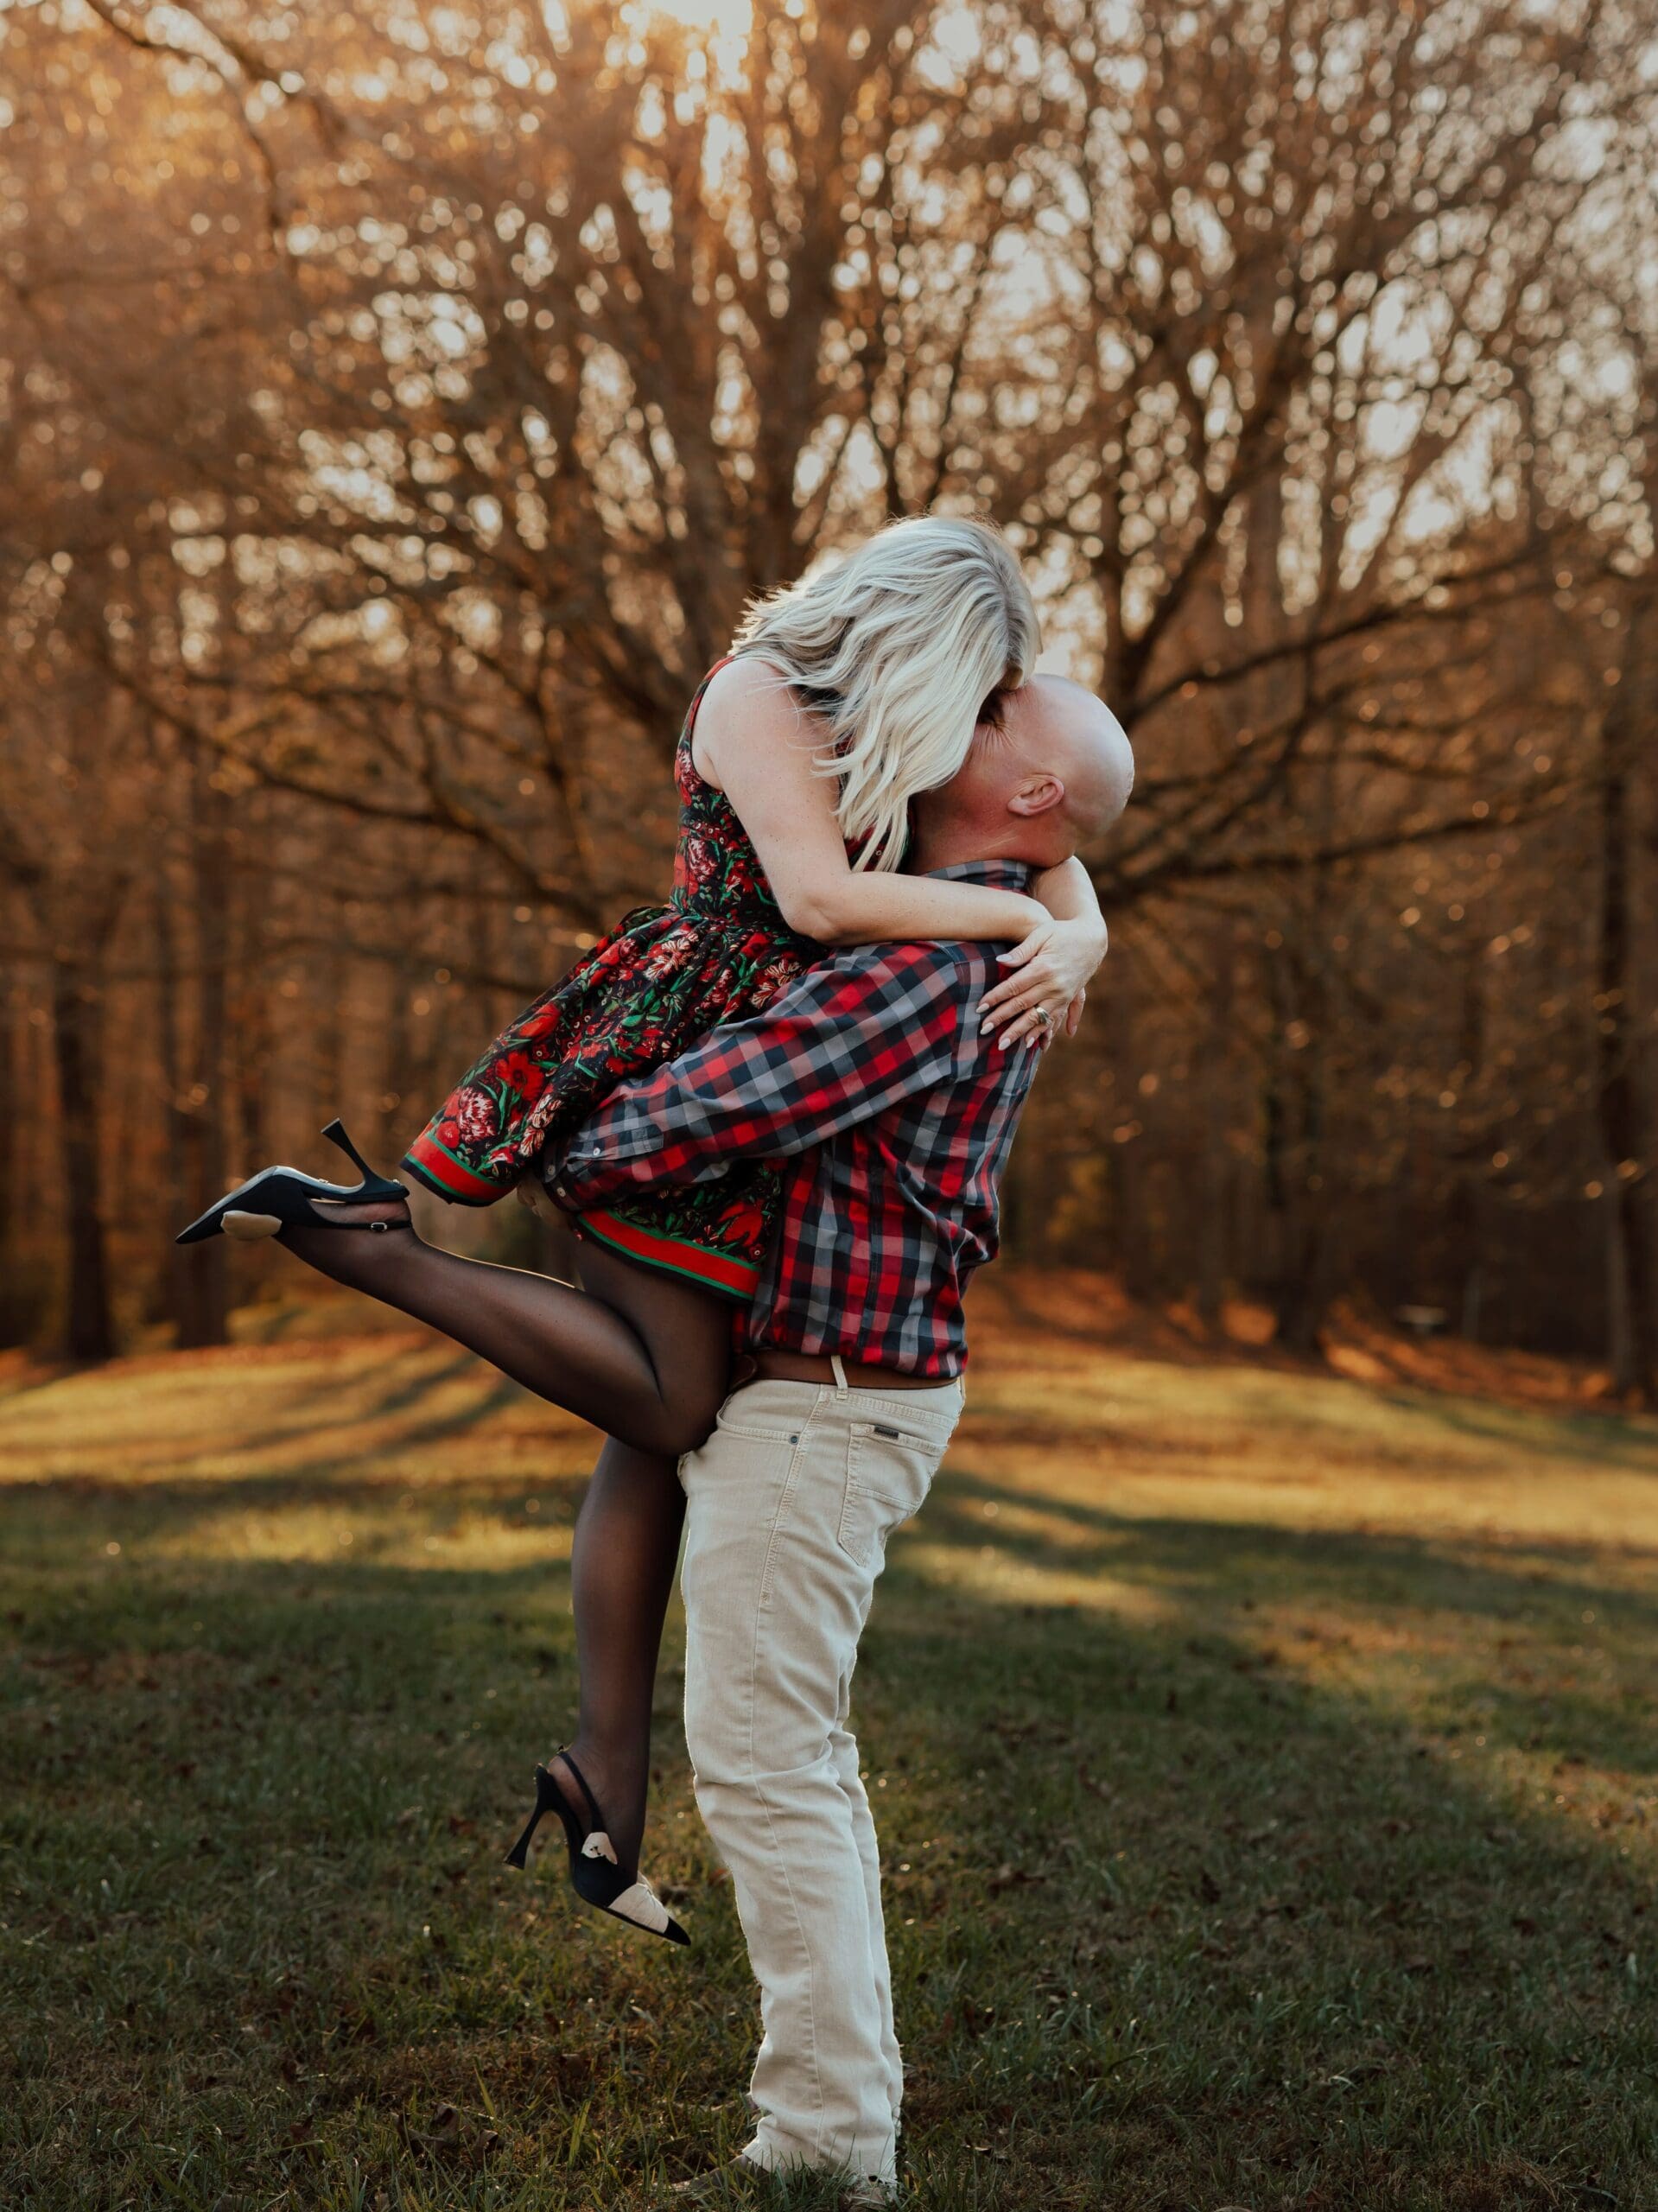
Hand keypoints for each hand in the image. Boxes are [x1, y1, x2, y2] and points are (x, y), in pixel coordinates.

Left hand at [978, 916, 1107, 1048]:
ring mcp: (1063, 995)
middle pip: (1023, 1005)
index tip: (980, 1008)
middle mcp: (1054, 985)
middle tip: (984, 1030)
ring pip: (1038, 1017)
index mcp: (1044, 968)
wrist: (1092, 939)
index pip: (1014, 986)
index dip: (996, 998)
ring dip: (1020, 1032)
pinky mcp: (1068, 999)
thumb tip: (1000, 962)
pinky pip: (1055, 1019)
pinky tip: (1034, 1045)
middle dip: (1002, 1019)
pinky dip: (1045, 1032)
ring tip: (1004, 1045)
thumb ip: (1021, 950)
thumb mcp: (1042, 934)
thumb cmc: (1062, 933)